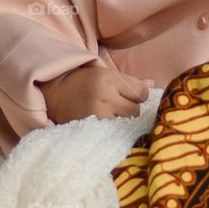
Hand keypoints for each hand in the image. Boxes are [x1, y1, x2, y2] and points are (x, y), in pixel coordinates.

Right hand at [37, 65, 153, 123]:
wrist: (55, 93)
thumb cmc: (84, 82)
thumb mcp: (106, 74)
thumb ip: (130, 82)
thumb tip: (153, 85)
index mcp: (109, 79)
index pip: (141, 93)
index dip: (138, 96)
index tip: (128, 97)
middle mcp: (105, 96)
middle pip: (135, 111)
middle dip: (129, 110)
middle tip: (116, 107)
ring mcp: (97, 115)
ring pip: (125, 124)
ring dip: (120, 121)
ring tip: (107, 115)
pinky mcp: (91, 129)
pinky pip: (113, 133)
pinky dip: (111, 131)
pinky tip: (103, 125)